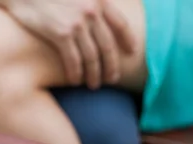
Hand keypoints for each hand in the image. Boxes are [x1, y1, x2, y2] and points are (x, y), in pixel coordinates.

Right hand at [8, 0, 135, 88]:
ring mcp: (77, 23)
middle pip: (108, 46)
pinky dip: (76, 73)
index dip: (128, 40)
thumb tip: (93, 15)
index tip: (131, 52)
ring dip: (94, 74)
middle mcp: (92, 11)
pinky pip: (73, 60)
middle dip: (111, 65)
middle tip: (112, 78)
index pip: (121, 24)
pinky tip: (75, 81)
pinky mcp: (60, 34)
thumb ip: (87, 1)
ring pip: (92, 57)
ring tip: (93, 85)